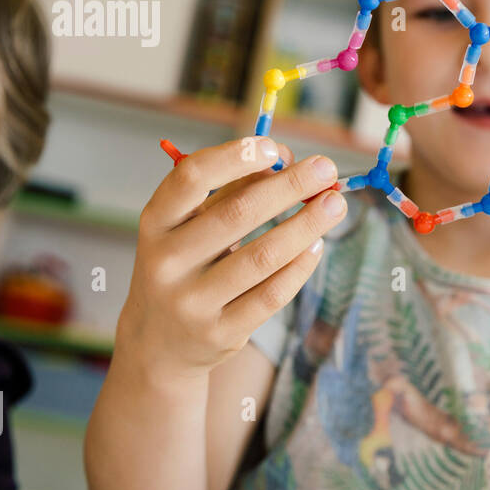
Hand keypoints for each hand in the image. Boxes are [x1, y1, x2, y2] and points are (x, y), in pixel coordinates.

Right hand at [116, 136, 346, 376]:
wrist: (159, 342)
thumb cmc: (185, 266)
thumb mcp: (191, 226)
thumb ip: (232, 190)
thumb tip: (286, 159)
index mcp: (155, 223)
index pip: (191, 178)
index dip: (235, 157)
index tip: (274, 146)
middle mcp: (166, 262)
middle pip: (236, 215)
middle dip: (289, 186)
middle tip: (326, 169)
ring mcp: (191, 302)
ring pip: (262, 256)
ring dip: (306, 225)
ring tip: (334, 204)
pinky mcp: (220, 333)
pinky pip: (272, 295)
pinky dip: (300, 266)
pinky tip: (318, 245)